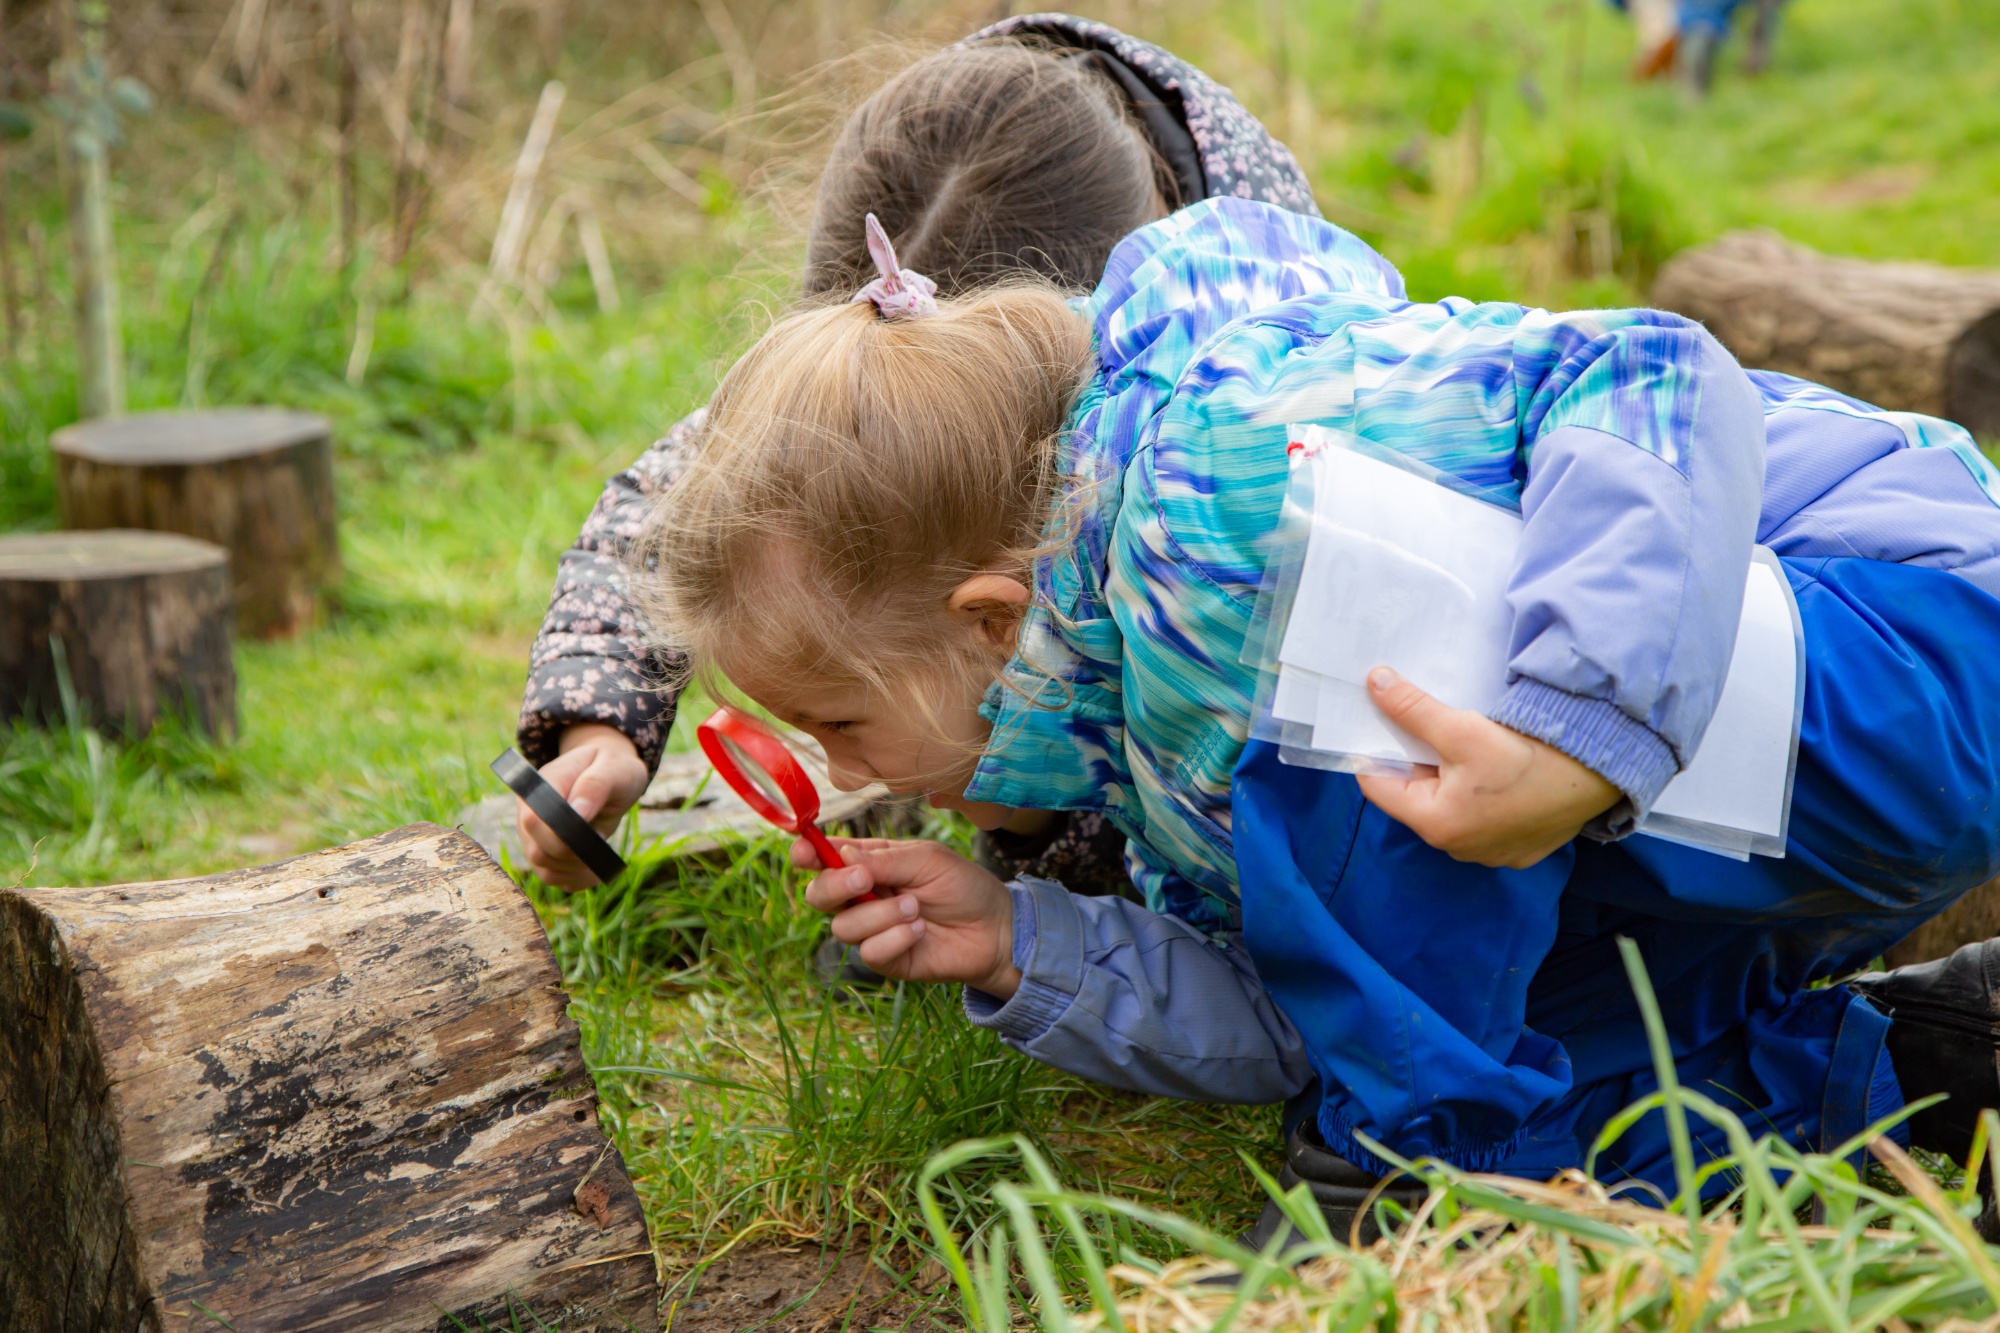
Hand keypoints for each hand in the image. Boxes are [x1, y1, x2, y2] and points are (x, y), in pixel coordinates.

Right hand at [515, 723, 649, 888]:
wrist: (610, 774)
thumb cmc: (612, 767)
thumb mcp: (614, 767)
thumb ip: (595, 785)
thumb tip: (577, 812)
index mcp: (541, 786)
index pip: (534, 820)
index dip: (563, 835)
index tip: (595, 832)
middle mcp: (530, 812)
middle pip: (537, 851)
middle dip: (574, 854)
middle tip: (601, 840)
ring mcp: (535, 836)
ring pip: (545, 870)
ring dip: (577, 868)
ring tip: (601, 852)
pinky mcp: (546, 853)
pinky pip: (556, 878)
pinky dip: (578, 878)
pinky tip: (597, 867)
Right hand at [796, 836, 1019, 996]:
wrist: (994, 929)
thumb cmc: (962, 886)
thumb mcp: (926, 860)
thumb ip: (884, 859)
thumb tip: (841, 856)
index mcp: (868, 863)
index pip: (825, 858)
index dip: (807, 854)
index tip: (805, 852)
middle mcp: (863, 896)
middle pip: (819, 895)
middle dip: (835, 886)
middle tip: (865, 880)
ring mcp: (872, 930)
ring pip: (843, 926)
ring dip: (880, 914)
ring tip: (916, 908)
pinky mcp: (885, 959)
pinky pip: (869, 952)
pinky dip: (895, 938)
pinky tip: (920, 931)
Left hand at [1355, 668, 1621, 868]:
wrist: (1598, 775)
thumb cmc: (1526, 757)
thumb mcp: (1460, 729)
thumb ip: (1412, 709)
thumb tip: (1375, 683)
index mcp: (1435, 825)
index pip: (1379, 788)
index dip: (1376, 753)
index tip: (1380, 727)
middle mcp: (1458, 849)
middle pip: (1417, 798)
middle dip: (1419, 764)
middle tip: (1430, 731)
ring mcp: (1491, 854)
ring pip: (1451, 809)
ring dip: (1451, 781)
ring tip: (1466, 750)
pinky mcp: (1519, 849)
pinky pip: (1484, 821)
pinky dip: (1482, 798)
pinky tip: (1497, 773)